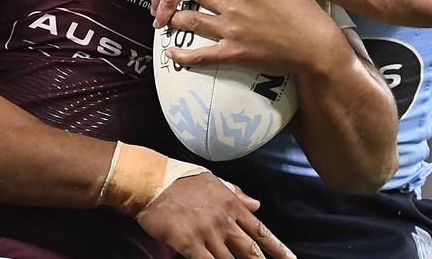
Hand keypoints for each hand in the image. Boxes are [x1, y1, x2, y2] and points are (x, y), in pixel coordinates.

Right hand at [137, 171, 294, 258]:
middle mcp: (223, 220)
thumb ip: (236, 194)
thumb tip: (257, 204)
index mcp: (232, 204)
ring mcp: (207, 233)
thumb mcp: (213, 181)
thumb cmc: (182, 180)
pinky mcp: (189, 243)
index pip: (260, 230)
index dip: (277, 248)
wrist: (153, 183)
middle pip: (250, 250)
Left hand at [166, 0, 340, 76]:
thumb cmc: (302, 8)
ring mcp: (228, 30)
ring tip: (162, 15)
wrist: (314, 44)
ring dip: (173, 17)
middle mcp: (230, 4)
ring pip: (190, 20)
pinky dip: (182, 56)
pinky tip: (168, 53)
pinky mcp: (230, 52)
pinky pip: (200, 55)